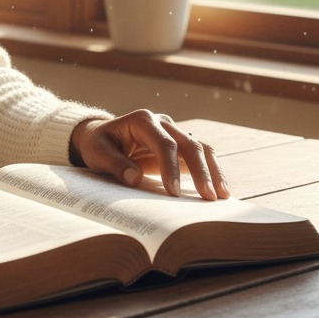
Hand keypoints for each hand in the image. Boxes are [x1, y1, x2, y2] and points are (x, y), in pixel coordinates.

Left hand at [70, 110, 229, 200]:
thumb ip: (114, 163)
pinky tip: (219, 191)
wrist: (103, 137)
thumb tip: (134, 178)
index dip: (171, 167)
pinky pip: (200, 157)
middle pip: (189, 144)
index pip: (164, 143)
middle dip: (200, 171)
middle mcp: (163, 123)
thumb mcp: (97, 152)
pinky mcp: (179, 146)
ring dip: (213, 171)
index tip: (174, 192)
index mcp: (142, 120)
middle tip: (207, 197)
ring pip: (201, 148)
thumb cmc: (99, 144)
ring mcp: (174, 133)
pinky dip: (211, 172)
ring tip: (221, 196)